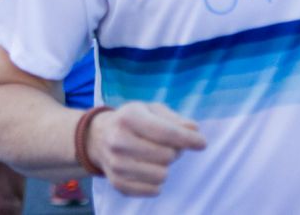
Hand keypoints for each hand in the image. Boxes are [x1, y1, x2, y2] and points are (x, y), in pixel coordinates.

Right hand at [86, 102, 205, 196]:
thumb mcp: (150, 110)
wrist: (98, 137)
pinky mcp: (117, 182)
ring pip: (162, 175)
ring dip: (164, 167)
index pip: (166, 132)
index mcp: (128, 117)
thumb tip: (193, 129)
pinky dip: (156, 182)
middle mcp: (118, 140)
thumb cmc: (132, 121)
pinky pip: (153, 190)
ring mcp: (115, 163)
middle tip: (165, 146)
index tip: (201, 142)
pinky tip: (147, 169)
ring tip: (154, 157)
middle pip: (167, 156)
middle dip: (173, 151)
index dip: (189, 139)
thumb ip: (174, 119)